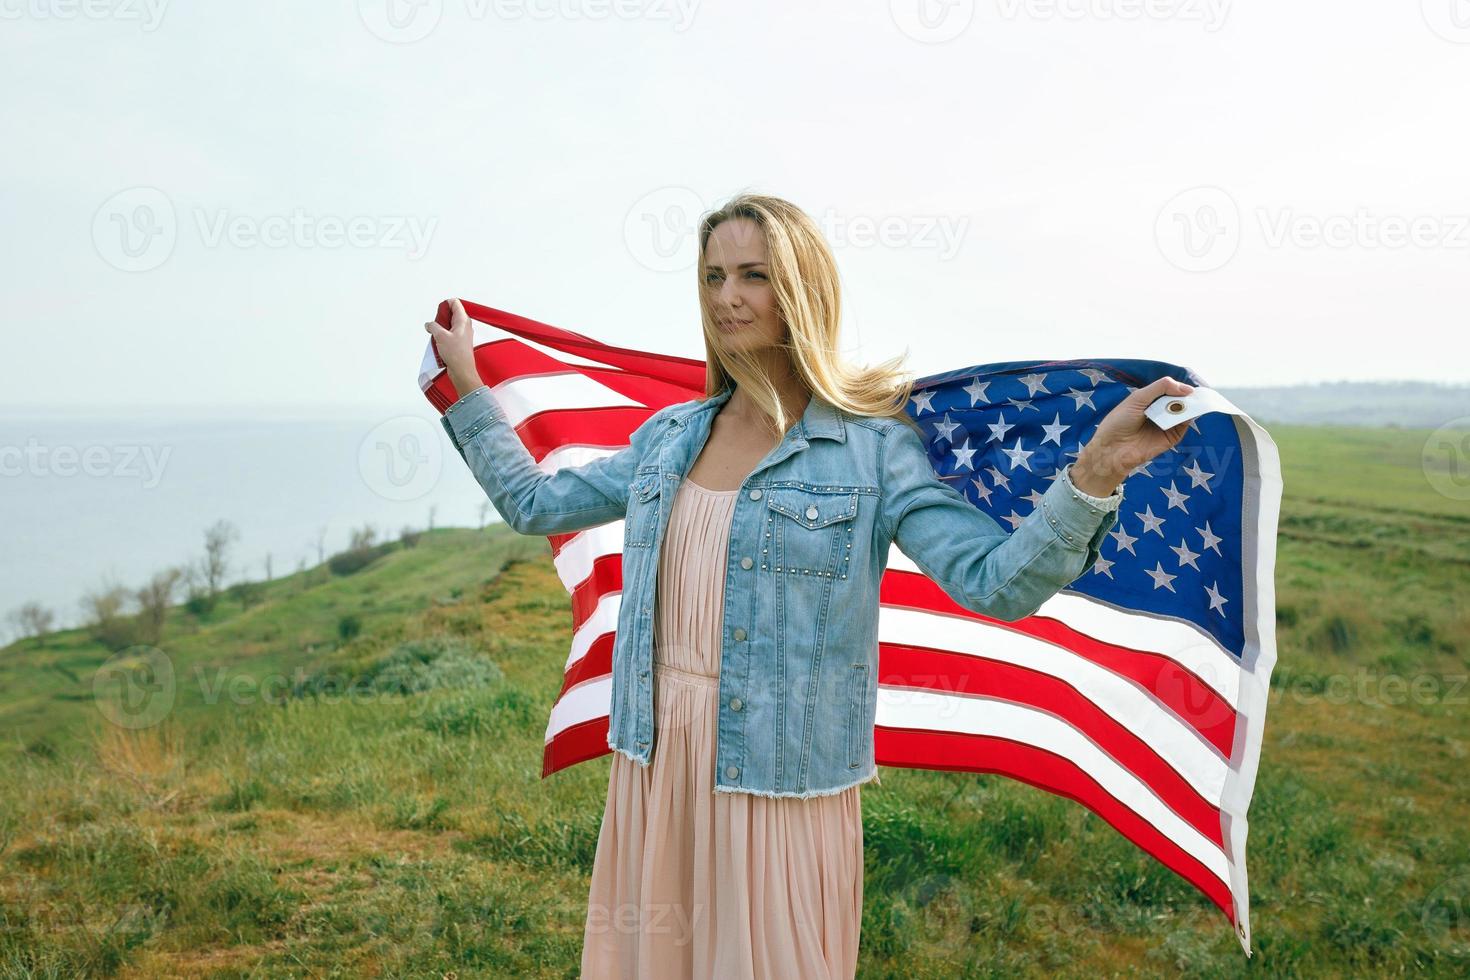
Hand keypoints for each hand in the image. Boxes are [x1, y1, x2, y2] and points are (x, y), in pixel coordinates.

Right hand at [423, 298, 479, 391]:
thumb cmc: (456, 354)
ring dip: (441, 327)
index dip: (444, 304)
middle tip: (437, 326)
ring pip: (449, 324)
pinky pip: (449, 333)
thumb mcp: (440, 336)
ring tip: (437, 336)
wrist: (462, 370)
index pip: (455, 303)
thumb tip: (429, 324)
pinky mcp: (459, 342)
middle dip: (441, 317)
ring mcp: (462, 334)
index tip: (437, 313)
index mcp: (463, 320)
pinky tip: (439, 342)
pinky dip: (443, 335)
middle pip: (451, 312)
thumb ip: (433, 326)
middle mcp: (465, 325)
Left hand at [1071, 377, 1196, 494]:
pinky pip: (1183, 425)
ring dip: (1191, 406)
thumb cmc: (1119, 421)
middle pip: (1180, 400)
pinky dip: (1188, 418)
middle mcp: (1160, 411)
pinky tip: (1189, 412)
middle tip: (1199, 393)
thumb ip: (1161, 388)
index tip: (1189, 387)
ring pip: (1184, 412)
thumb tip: (1187, 389)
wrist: (1113, 448)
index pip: (1170, 389)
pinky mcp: (1171, 437)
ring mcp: (1166, 424)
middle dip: (1188, 396)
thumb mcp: (1138, 398)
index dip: (1180, 387)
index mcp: (1150, 400)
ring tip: (1196, 401)